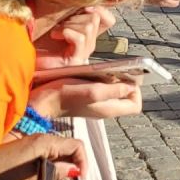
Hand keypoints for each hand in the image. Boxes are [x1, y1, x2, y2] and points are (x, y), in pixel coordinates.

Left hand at [0, 132, 86, 179]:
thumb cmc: (1, 172)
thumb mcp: (30, 176)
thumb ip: (55, 172)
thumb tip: (73, 171)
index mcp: (46, 142)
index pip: (77, 145)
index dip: (83, 161)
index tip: (80, 178)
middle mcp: (44, 138)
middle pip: (71, 147)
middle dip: (76, 163)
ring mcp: (36, 142)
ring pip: (61, 150)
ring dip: (66, 164)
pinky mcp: (29, 147)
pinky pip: (50, 153)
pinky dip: (56, 163)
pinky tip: (50, 175)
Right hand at [30, 78, 144, 120]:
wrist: (42, 101)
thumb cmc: (64, 95)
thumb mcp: (91, 91)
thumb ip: (113, 91)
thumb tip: (132, 87)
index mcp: (109, 109)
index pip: (135, 105)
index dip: (137, 91)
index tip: (128, 77)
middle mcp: (105, 108)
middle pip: (127, 97)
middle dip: (126, 82)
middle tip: (118, 70)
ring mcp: (96, 103)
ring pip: (115, 91)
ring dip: (114, 79)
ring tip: (106, 70)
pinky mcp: (88, 96)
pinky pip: (103, 88)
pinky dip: (103, 79)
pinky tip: (95, 72)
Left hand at [33, 6, 115, 68]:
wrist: (27, 60)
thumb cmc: (40, 41)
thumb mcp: (58, 21)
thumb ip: (69, 12)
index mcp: (87, 35)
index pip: (109, 20)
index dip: (101, 10)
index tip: (85, 7)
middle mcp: (89, 44)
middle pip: (95, 18)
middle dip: (76, 16)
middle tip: (61, 24)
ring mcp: (84, 53)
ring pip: (88, 27)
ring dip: (69, 25)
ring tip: (56, 32)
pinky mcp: (76, 60)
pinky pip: (79, 38)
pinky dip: (66, 32)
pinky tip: (55, 36)